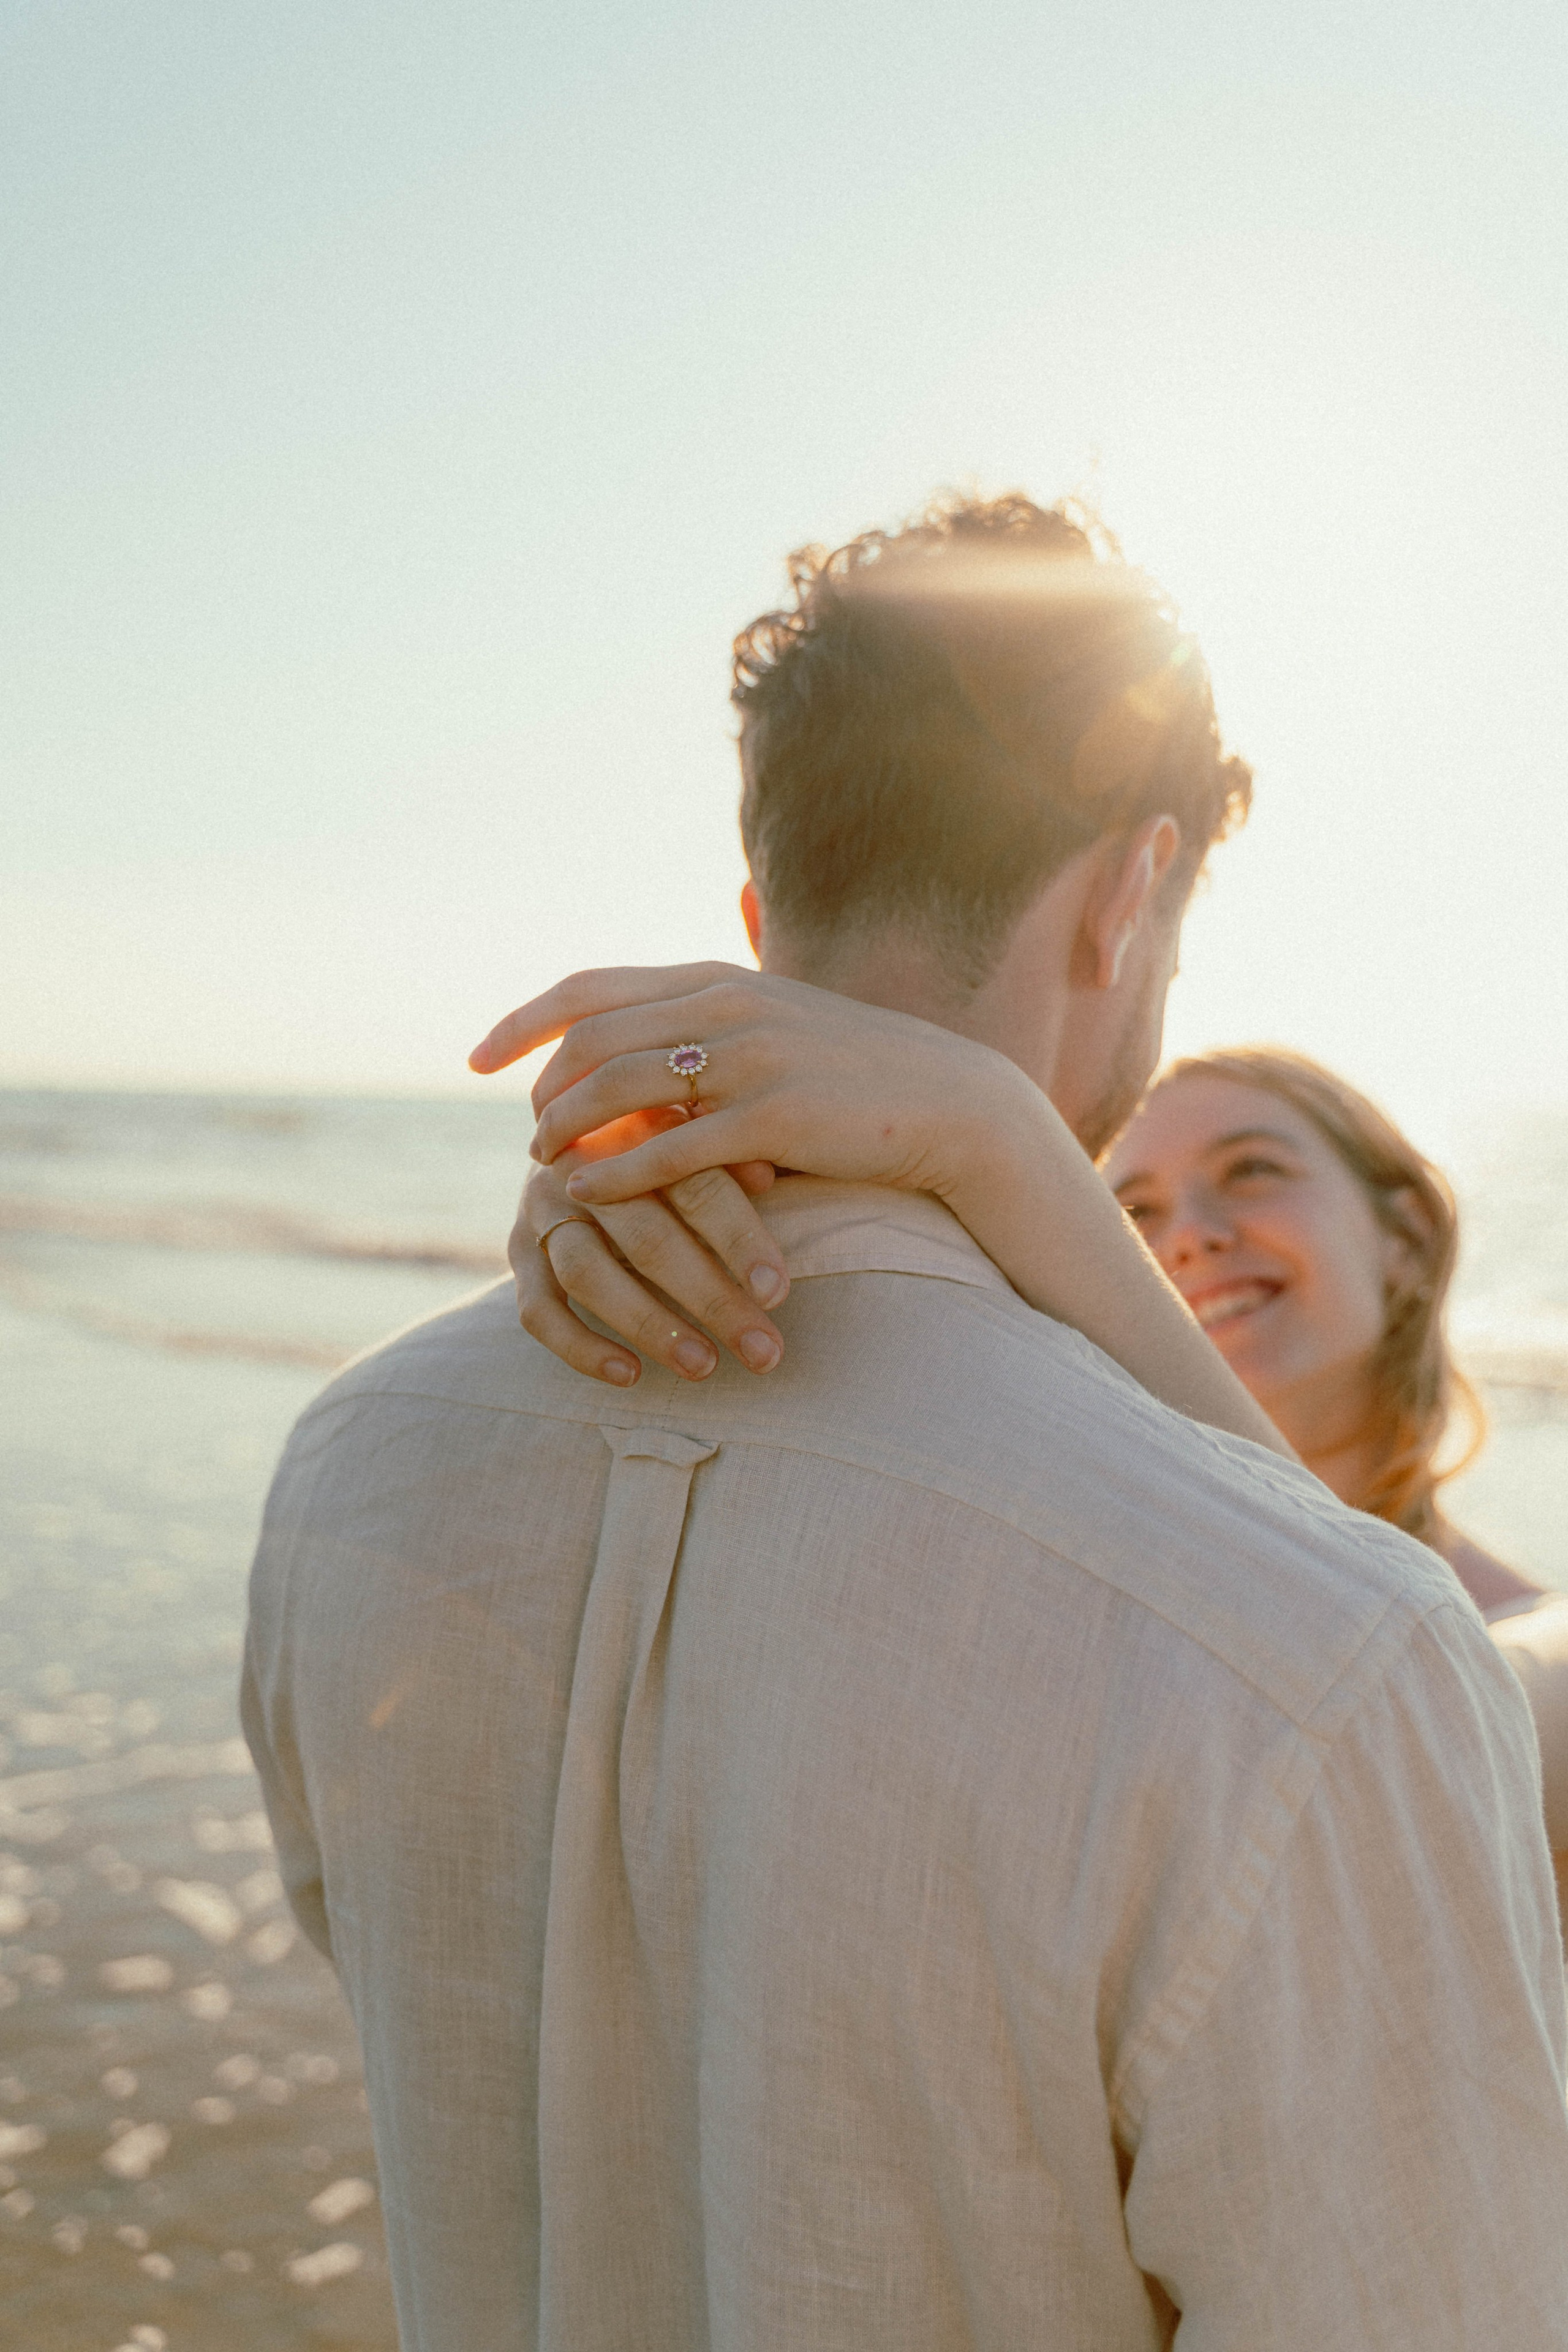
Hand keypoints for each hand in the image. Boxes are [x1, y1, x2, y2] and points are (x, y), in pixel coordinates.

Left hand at [471, 963, 1030, 1209]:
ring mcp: (751, 1060)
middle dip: (543, 1089)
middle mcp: (726, 1008)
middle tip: (529, 1133)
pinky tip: (586, 1195)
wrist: (948, 1102)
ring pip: (620, 1089)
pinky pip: (670, 1148)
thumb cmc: (852, 1077)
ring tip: (545, 1165)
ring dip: (567, 1130)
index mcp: (716, 981)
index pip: (590, 987)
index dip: (524, 1022)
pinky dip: (615, 1172)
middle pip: (592, 1038)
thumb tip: (631, 1052)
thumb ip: (703, 1029)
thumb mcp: (770, 1030)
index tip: (477, 1058)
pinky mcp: (774, 1119)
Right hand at [514, 1117, 789, 1388]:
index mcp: (637, 1133)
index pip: (696, 1187)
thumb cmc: (661, 1147)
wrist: (572, 1135)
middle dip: (711, 1301)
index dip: (739, 1240)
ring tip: (704, 1367)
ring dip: (649, 1325)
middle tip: (762, 1352)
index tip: (777, 1294)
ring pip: (588, 1274)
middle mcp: (584, 1171)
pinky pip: (538, 1310)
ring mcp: (542, 1213)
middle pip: (648, 1239)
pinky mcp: (517, 1254)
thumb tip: (765, 1173)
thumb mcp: (696, 1140)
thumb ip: (728, 1156)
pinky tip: (630, 1374)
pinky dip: (580, 1347)